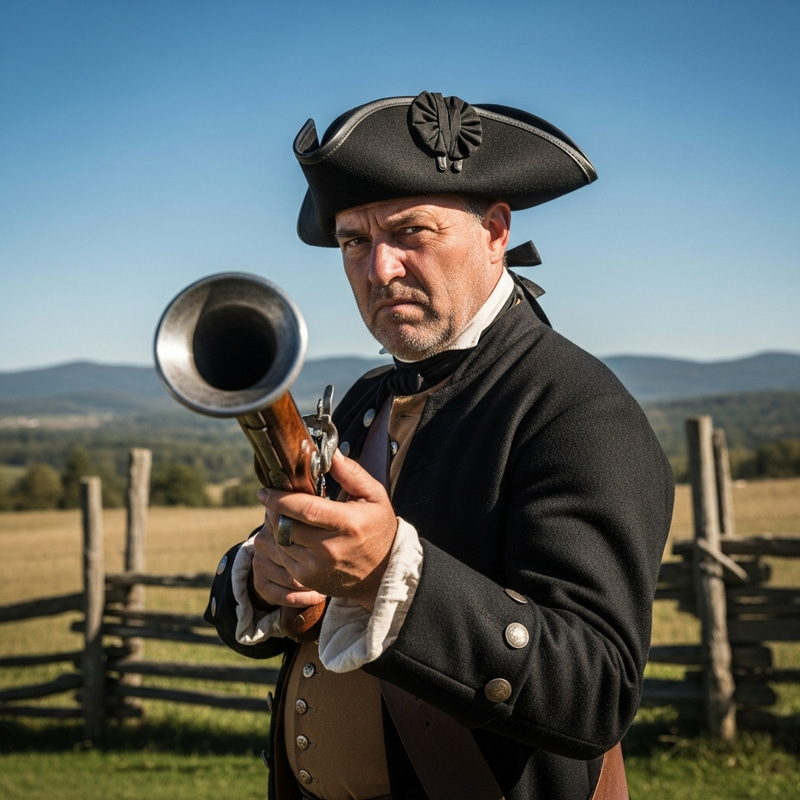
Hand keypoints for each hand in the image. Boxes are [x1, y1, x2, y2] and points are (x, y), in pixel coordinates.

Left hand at [253, 450, 397, 609]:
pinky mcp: (308, 580)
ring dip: (275, 527)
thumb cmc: (378, 528)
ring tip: (281, 515)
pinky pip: (282, 558)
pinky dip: (280, 543)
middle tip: (272, 499)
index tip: (264, 490)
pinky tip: (289, 534)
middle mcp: (331, 549)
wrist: (382, 573)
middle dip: (273, 511)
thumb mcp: (374, 496)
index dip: (281, 499)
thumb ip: (351, 473)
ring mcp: (317, 568)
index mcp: (348, 524)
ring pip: (280, 543)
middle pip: (287, 527)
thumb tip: (330, 452)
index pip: (306, 509)